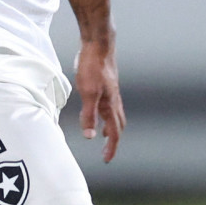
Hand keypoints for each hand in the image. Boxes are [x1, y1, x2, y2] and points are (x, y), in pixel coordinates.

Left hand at [74, 37, 125, 162]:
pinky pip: (109, 105)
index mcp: (110, 105)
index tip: (107, 159)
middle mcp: (114, 101)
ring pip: (114, 115)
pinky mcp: (106, 84)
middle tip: (107, 152)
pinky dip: (105, 114)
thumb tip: (89, 136)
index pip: (114, 133)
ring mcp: (111, 92)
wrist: (98, 45)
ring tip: (102, 135)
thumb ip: (88, 115)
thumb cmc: (93, 67)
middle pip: (118, 126)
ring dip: (110, 127)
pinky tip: (96, 110)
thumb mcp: (87, 93)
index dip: (111, 147)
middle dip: (113, 140)